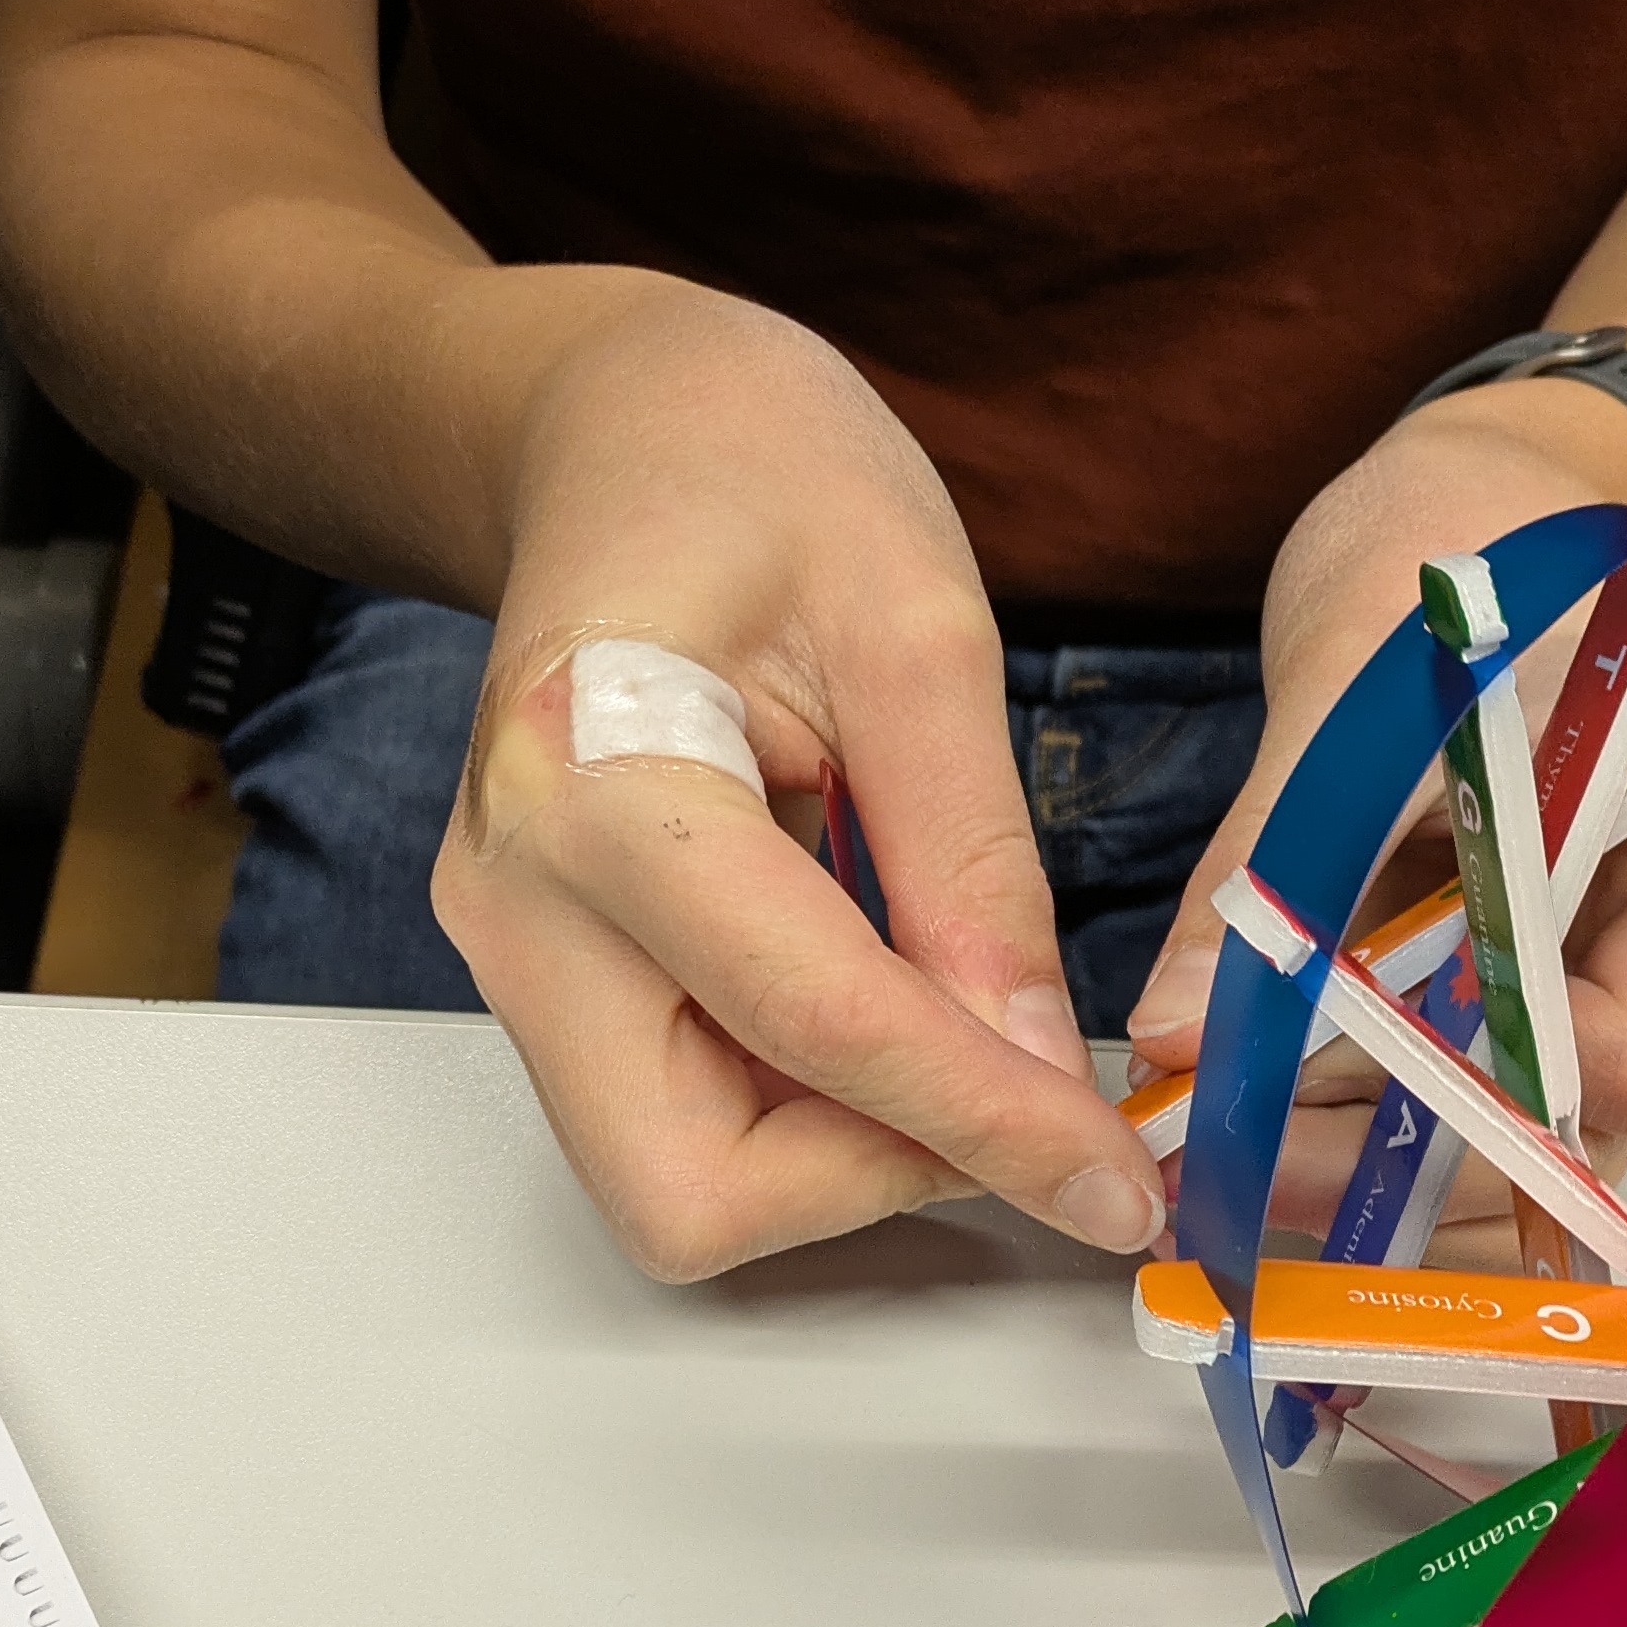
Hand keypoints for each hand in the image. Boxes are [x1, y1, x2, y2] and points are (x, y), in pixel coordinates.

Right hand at [431, 285, 1169, 1280]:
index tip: (1114, 1184)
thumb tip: (1043, 1069)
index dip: (984, 1123)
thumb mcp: (920, 626)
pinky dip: (813, 1115)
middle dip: (876, 1176)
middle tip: (1016, 1091)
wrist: (614, 433)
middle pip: (690, 1192)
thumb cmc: (754, 473)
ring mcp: (513, 955)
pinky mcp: (550, 983)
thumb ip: (979, 864)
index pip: (813, 1021)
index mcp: (592, 779)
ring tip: (958, 1019)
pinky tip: (893, 1002)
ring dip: (850, 1153)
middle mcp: (516, 900)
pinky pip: (687, 1125)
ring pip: (684, 1188)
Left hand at [1124, 381, 1626, 1231]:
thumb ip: (1282, 859)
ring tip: (1213, 1123)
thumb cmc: (1481, 552)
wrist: (1507, 509)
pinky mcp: (1581, 1014)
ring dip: (1368, 1165)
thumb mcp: (1368, 686)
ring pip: (1529, 1160)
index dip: (1461, 1100)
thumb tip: (1176, 1029)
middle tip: (1209, 1141)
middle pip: (1575, 1137)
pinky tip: (1267, 1105)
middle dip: (1387, 1158)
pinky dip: (1380, 1134)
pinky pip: (1498, 1125)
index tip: (1287, 1090)